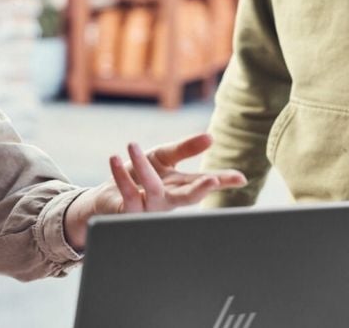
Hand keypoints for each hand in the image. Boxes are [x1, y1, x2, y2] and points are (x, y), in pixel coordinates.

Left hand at [62, 133, 246, 250]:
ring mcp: (149, 208)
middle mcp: (167, 200)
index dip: (223, 181)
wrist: (107, 196)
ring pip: (152, 188)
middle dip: (201, 190)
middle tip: (213, 180)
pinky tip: (114, 158)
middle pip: (188, 197)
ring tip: (132, 144)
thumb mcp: (162, 158)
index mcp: (179, 187)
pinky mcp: (128, 211)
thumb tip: (210, 137)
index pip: (204, 182)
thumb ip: (185, 148)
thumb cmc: (139, 176)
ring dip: (142, 166)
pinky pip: (128, 193)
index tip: (241, 178)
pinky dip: (120, 175)